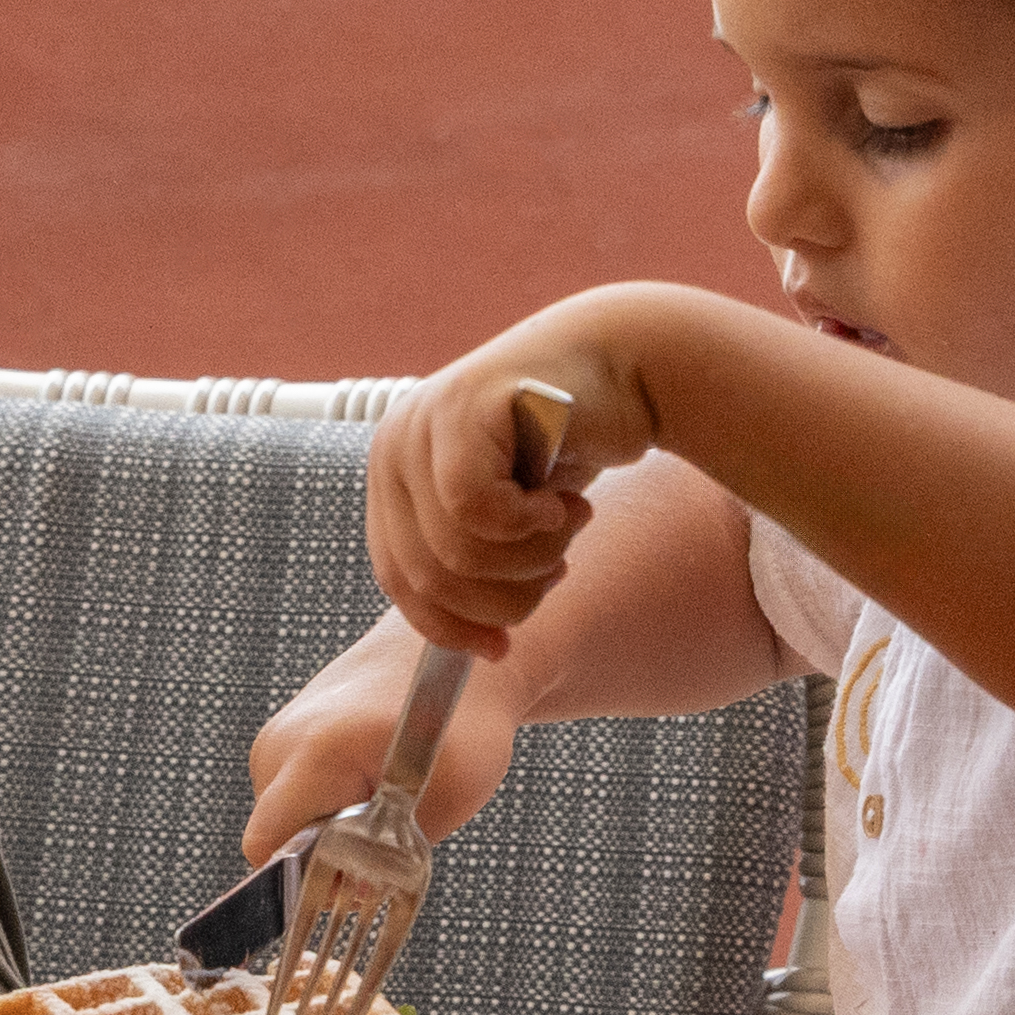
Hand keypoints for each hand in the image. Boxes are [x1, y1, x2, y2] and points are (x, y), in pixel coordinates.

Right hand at [242, 614, 524, 863]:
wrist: (446, 656)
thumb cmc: (458, 719)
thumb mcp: (450, 796)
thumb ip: (396, 856)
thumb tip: (351, 896)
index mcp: (313, 754)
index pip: (265, 846)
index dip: (302, 882)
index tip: (354, 881)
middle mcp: (279, 744)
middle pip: (277, 840)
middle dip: (327, 856)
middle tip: (387, 838)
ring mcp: (276, 737)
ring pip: (285, 821)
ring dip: (330, 832)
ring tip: (383, 802)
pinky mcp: (283, 737)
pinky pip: (292, 798)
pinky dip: (328, 808)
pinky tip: (369, 785)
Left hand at [361, 309, 654, 657]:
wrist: (620, 365)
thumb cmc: (566, 445)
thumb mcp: (509, 514)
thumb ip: (475, 562)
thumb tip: (473, 645)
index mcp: (394, 476)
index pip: (397, 578)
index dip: (447, 627)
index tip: (499, 648)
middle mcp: (395, 447)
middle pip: (431, 577)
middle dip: (506, 596)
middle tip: (555, 564)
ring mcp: (422, 424)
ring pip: (459, 553)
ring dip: (532, 559)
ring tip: (563, 523)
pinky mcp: (461, 409)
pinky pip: (476, 510)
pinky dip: (534, 523)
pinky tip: (563, 500)